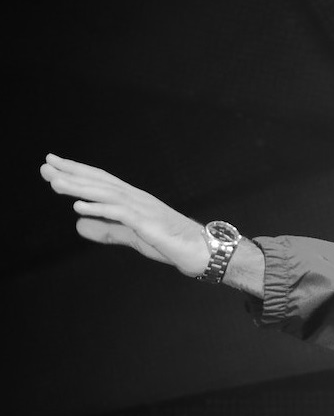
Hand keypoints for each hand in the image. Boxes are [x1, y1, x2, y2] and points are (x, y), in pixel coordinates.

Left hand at [40, 153, 208, 276]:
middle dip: (72, 173)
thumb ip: (108, 229)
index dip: (77, 171)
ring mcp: (144, 210)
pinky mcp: (149, 224)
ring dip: (80, 188)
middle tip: (45, 165)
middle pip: (101, 182)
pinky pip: (120, 214)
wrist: (206, 252)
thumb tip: (78, 225)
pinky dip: (99, 209)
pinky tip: (79, 207)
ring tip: (54, 183)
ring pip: (107, 194)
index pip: (101, 181)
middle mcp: (138, 199)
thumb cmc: (174, 244)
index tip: (53, 163)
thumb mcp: (134, 236)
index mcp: (135, 200)